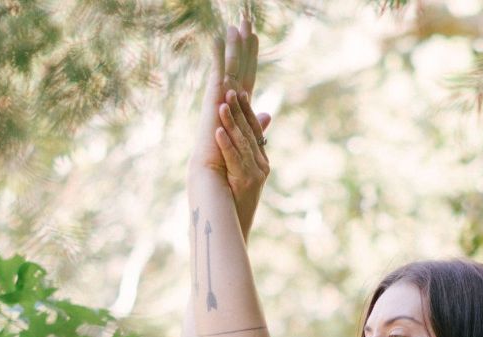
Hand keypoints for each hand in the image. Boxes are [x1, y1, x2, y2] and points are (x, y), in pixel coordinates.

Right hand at [189, 13, 271, 239]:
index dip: (250, 56)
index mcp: (236, 106)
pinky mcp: (215, 100)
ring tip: (238, 20)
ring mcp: (220, 97)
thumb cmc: (229, 163)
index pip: (246, 75)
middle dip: (242, 41)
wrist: (214, 176)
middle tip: (245, 16)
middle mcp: (227, 98)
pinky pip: (217, 71)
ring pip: (229, 63)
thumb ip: (257, 121)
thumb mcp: (250, 136)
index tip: (254, 36)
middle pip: (238, 63)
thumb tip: (267, 112)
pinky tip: (218, 34)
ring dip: (234, 42)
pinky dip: (217, 54)